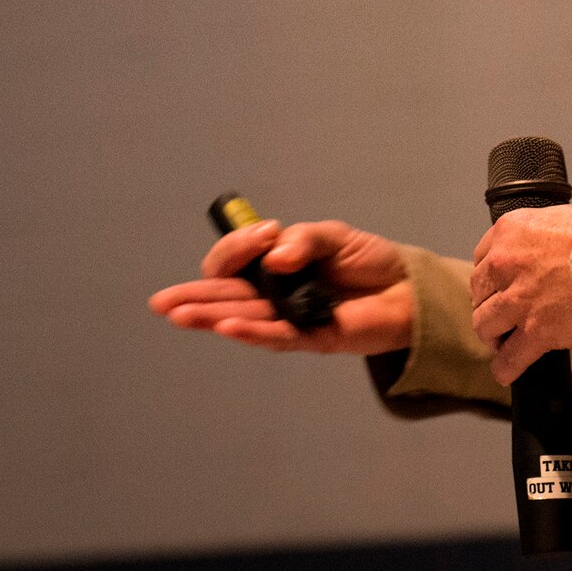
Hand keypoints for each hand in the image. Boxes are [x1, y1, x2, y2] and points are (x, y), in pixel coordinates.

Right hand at [149, 218, 413, 356]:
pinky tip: (226, 328)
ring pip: (241, 318)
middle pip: (225, 296)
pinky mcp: (312, 338)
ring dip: (210, 316)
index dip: (239, 246)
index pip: (236, 261)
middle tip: (161, 302)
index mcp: (273, 266)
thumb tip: (277, 257)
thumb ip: (304, 241)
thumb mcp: (333, 236)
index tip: (267, 231)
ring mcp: (289, 318)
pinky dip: (252, 332)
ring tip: (179, 316)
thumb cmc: (368, 260)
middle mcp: (274, 294)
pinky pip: (277, 337)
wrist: (410, 288)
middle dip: (193, 297)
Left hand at [470, 204, 571, 385]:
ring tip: (502, 341)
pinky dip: (505, 367)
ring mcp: (518, 299)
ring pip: (484, 324)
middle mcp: (506, 263)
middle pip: (478, 291)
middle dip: (489, 303)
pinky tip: (506, 371)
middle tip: (502, 312)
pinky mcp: (536, 331)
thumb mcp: (565, 218)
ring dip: (492, 334)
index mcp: (511, 231)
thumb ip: (544, 236)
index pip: (483, 257)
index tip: (498, 284)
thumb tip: (549, 250)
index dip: (491, 275)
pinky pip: (509, 358)